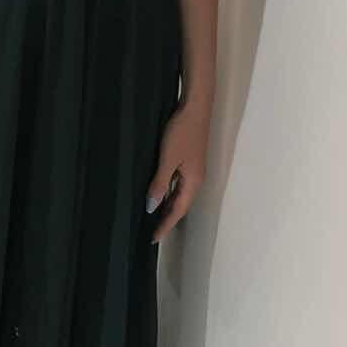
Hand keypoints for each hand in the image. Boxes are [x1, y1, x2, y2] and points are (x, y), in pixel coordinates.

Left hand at [146, 97, 209, 242]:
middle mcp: (196, 180)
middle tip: (151, 232)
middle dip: (167, 219)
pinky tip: (160, 194)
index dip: (165, 225)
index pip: (178, 211)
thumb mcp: (167, 159)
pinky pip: (178, 184)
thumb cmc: (181, 133)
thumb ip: (160, 184)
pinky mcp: (189, 161)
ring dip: (168, 207)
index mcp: (193, 182)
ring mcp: (193, 170)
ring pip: (179, 195)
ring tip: (153, 218)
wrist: (195, 108)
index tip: (153, 238)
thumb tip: (151, 208)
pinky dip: (169, 193)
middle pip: (180, 205)